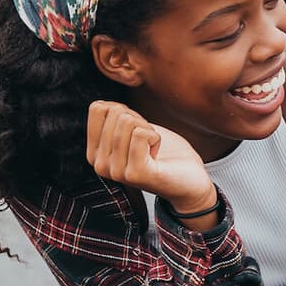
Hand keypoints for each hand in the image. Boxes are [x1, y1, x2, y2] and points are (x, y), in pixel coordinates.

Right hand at [87, 101, 214, 214]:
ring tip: (152, 149)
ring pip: (127, 122)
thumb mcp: (132, 132)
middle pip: (114, 113)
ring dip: (149, 130)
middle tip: (148, 142)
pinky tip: (157, 154)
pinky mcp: (135, 174)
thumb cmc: (164, 154)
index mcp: (95, 152)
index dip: (124, 110)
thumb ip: (114, 120)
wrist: (190, 181)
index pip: (97, 109)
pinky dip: (156, 138)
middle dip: (138, 120)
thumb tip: (101, 104)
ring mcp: (116, 171)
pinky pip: (140, 135)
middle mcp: (100, 164)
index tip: (136, 129)